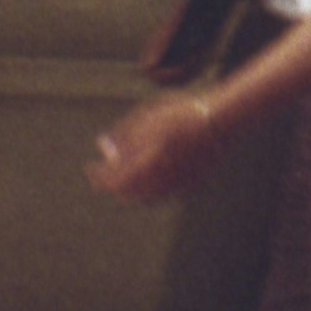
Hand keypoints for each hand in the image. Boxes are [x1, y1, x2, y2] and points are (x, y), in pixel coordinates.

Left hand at [88, 92, 222, 204]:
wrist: (220, 120)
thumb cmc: (183, 112)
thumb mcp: (149, 115)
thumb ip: (124, 133)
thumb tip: (102, 145)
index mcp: (145, 162)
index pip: (111, 179)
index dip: (97, 175)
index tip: (90, 168)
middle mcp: (156, 181)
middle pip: (124, 193)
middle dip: (112, 184)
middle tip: (106, 172)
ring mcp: (172, 187)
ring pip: (141, 198)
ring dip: (128, 189)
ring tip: (125, 174)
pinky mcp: (185, 189)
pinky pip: (158, 195)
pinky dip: (147, 190)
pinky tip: (148, 175)